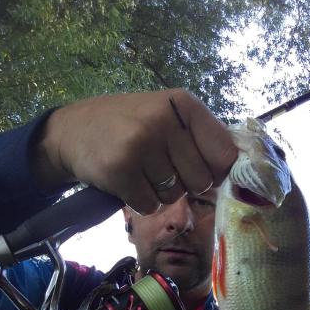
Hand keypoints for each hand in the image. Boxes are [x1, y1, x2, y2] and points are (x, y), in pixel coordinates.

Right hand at [36, 89, 236, 213]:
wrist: (72, 130)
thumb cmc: (128, 125)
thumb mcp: (167, 116)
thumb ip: (201, 138)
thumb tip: (238, 172)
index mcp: (184, 105)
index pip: (225, 154)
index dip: (218, 172)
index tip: (203, 172)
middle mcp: (165, 120)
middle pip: (201, 181)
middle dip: (184, 183)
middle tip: (159, 167)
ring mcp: (141, 144)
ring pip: (174, 196)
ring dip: (159, 192)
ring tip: (140, 170)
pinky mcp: (120, 169)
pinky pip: (150, 205)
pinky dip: (140, 201)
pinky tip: (127, 181)